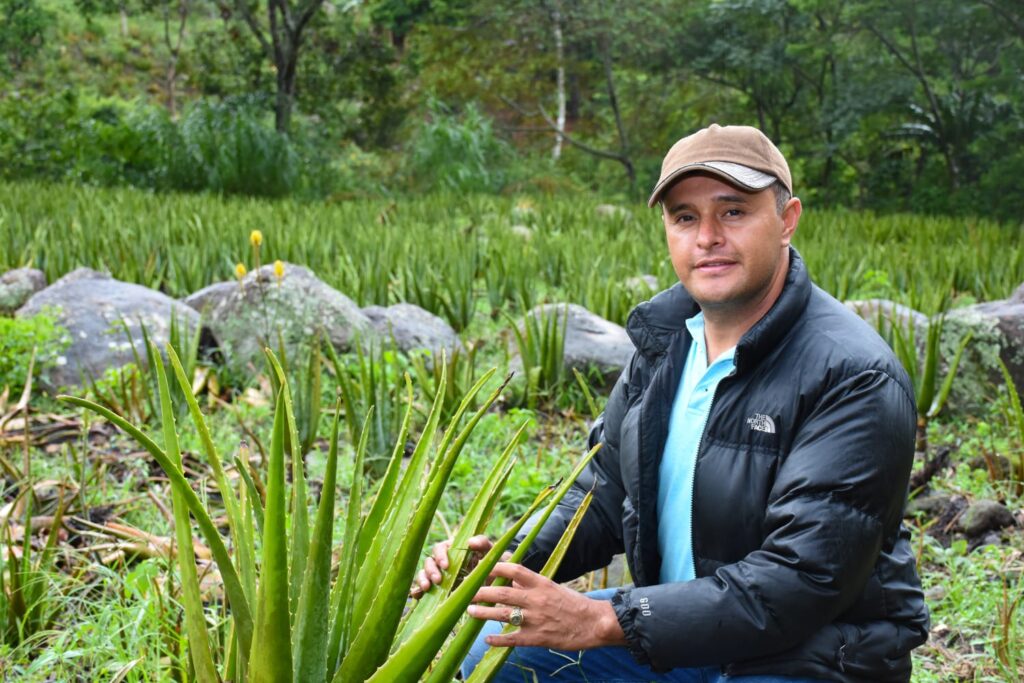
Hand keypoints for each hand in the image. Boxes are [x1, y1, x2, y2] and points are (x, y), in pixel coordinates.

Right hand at [409, 534, 494, 598]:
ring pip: (423, 574)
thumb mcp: (490, 551)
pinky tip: (418, 596)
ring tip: (427, 588)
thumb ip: (482, 543)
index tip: (446, 566)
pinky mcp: (438, 590)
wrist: (496, 582)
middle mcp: (442, 562)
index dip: (440, 556)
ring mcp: (439, 576)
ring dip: (422, 579)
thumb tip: (470, 541)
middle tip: (438, 580)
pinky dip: (418, 591)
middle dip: (431, 570)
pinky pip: (423, 589)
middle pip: (429, 562)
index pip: (439, 548)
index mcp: (452, 550)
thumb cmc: (492, 562)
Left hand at [467, 562, 625, 649]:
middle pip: (502, 593)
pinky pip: (513, 639)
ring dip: (484, 613)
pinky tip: (487, 638)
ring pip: (503, 615)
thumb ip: (531, 585)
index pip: (514, 570)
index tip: (480, 566)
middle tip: (464, 591)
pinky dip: (498, 640)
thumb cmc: (573, 604)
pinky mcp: (537, 638)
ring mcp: (536, 620)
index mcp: (541, 583)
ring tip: (470, 610)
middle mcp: (536, 600)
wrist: (594, 623)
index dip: (495, 567)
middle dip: (481, 591)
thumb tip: (510, 580)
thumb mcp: (552, 587)